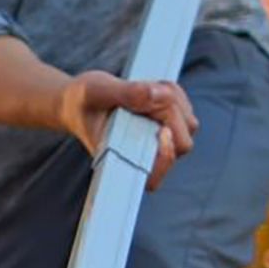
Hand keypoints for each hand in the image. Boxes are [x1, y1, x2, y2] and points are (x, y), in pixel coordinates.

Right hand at [56, 71, 197, 190]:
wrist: (80, 100)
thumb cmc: (83, 101)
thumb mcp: (96, 91)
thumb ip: (125, 93)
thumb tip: (156, 95)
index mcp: (121, 159)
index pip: (152, 178)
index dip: (165, 158)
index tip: (163, 132)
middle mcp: (143, 157)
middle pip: (180, 145)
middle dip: (170, 113)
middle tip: (145, 94)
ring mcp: (157, 144)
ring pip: (188, 126)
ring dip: (173, 101)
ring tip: (144, 89)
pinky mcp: (168, 129)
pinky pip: (186, 112)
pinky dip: (175, 95)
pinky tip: (151, 89)